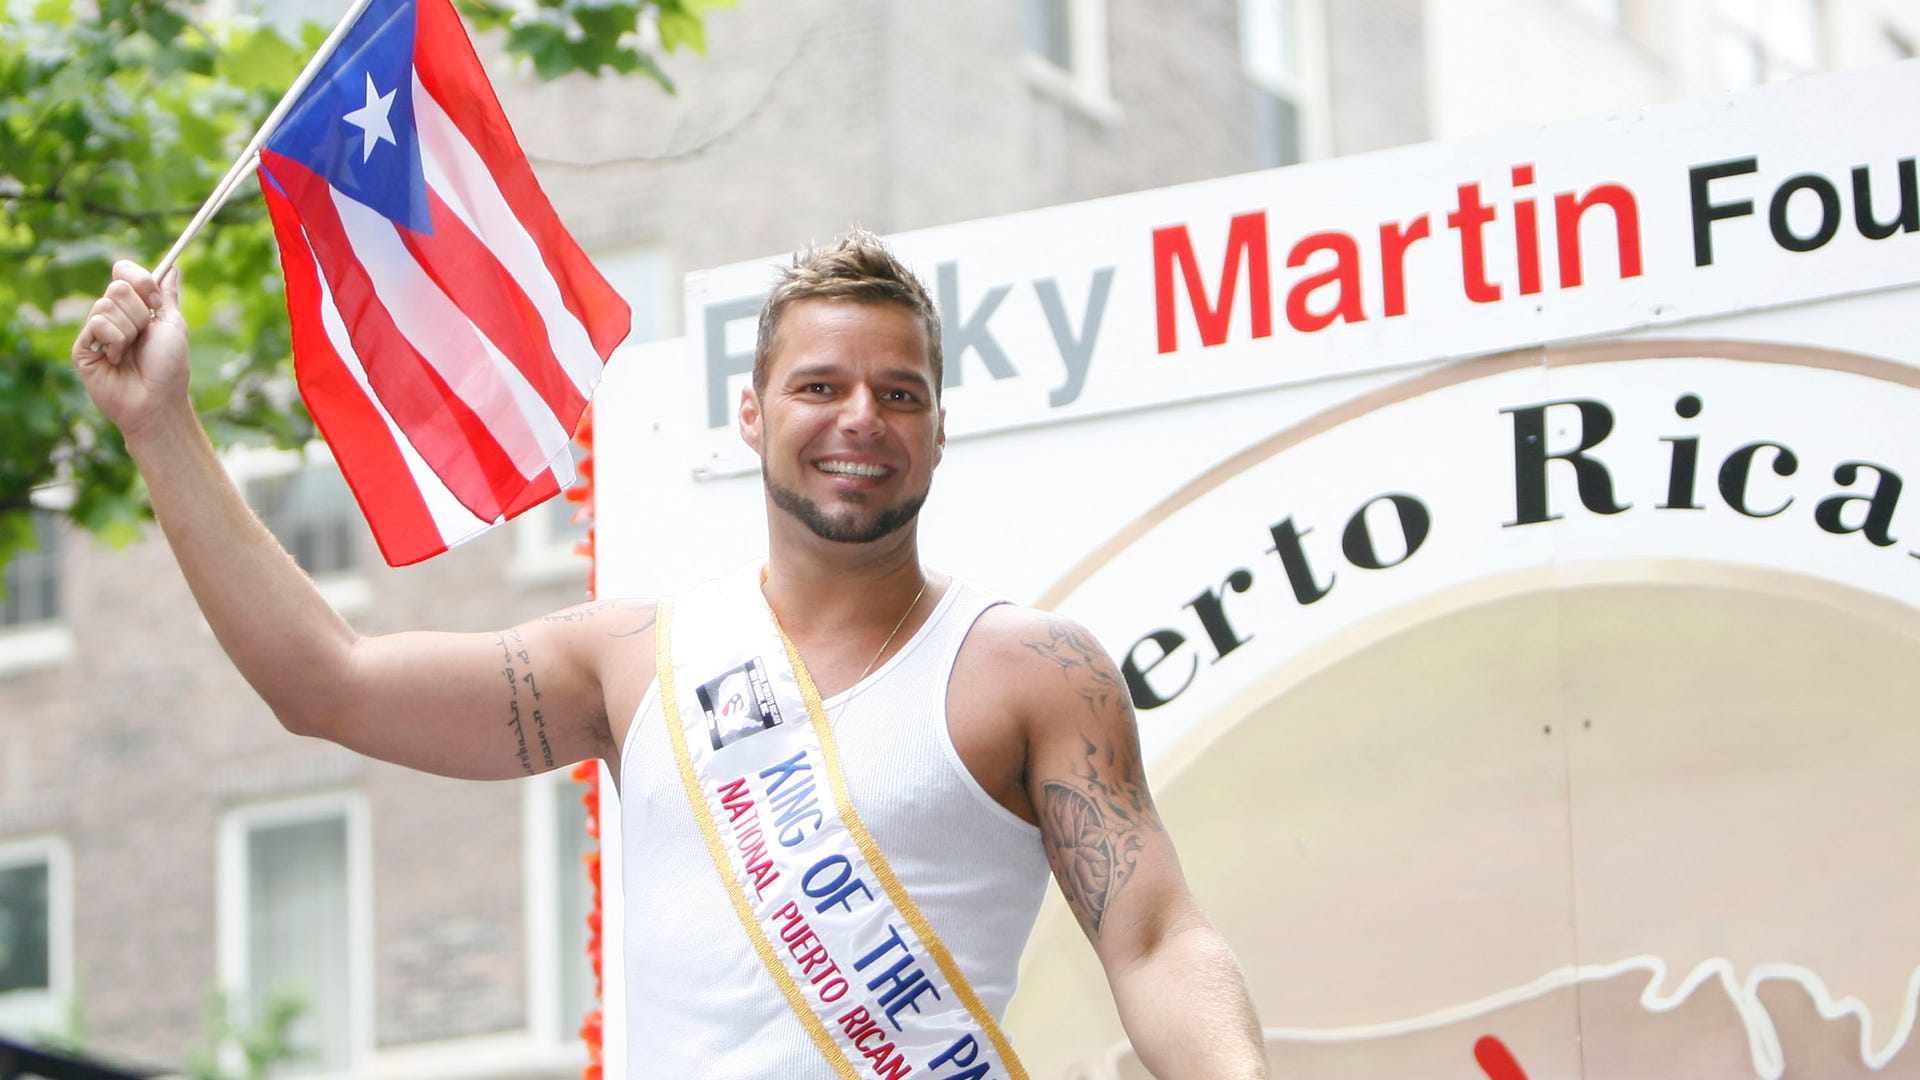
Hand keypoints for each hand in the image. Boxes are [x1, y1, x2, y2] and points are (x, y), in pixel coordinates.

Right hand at [72, 260, 191, 438]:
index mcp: (135, 308)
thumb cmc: (170, 368)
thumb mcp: (174, 325)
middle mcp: (114, 316)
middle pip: (117, 286)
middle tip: (145, 335)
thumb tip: (172, 269)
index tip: (155, 301)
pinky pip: (96, 324)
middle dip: (139, 312)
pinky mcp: (83, 347)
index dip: (139, 280)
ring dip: (129, 330)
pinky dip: (115, 340)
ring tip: (131, 352)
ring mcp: (96, 332)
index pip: (123, 272)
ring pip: (105, 304)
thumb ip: (167, 297)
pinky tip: (116, 359)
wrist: (158, 400)